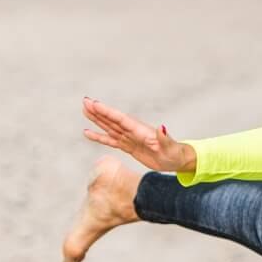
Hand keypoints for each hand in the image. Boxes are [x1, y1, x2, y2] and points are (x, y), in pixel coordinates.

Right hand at [81, 96, 196, 174]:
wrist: (176, 160)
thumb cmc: (174, 153)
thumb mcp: (170, 147)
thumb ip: (164, 138)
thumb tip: (162, 127)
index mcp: (141, 130)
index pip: (121, 119)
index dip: (107, 112)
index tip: (94, 103)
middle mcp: (133, 131)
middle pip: (112, 120)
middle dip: (99, 111)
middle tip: (85, 101)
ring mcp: (129, 138)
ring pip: (109, 127)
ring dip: (97, 119)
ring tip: (85, 110)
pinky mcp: (128, 146)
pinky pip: (110, 140)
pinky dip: (99, 137)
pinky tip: (87, 133)